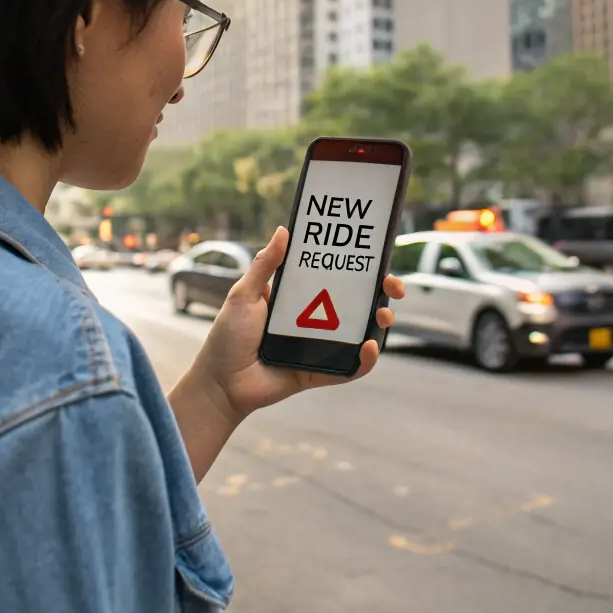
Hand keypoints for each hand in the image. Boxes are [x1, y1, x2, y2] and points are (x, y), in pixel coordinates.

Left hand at [167, 228, 404, 480]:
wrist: (220, 381)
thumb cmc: (228, 336)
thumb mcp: (244, 295)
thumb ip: (265, 265)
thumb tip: (284, 231)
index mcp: (300, 298)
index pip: (336, 278)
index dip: (359, 269)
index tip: (376, 259)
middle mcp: (315, 320)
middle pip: (357, 304)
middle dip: (381, 293)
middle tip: (392, 287)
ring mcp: (320, 347)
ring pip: (360, 333)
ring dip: (379, 322)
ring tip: (382, 314)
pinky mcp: (321, 372)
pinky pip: (351, 367)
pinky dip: (365, 360)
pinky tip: (370, 346)